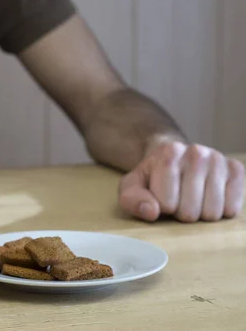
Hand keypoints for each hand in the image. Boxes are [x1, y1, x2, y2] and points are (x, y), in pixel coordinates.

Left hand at [118, 142, 244, 221]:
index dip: (161, 207)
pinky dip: (220, 211)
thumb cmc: (152, 177)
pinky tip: (208, 198)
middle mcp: (197, 152)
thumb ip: (132, 199)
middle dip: (180, 213)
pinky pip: (232, 208)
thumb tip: (151, 212)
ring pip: (212, 213)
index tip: (160, 196)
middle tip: (177, 199)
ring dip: (200, 214)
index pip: (166, 204)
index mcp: (169, 153)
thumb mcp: (132, 186)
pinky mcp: (236, 170)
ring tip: (191, 199)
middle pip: (190, 212)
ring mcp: (219, 160)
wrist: (172, 158)